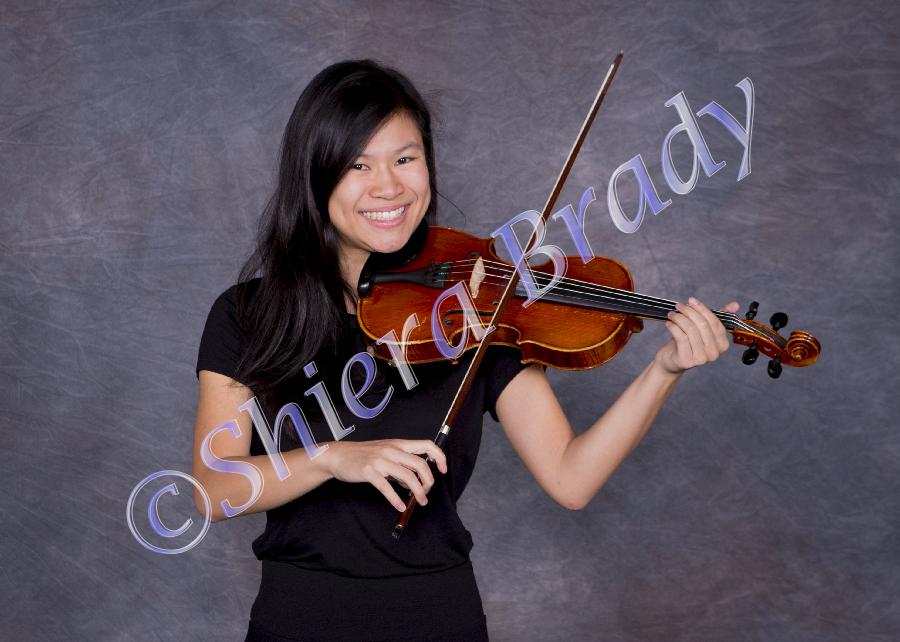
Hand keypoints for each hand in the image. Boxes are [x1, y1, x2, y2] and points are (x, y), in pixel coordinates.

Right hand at [321, 439, 446, 510]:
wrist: (338, 455)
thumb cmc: (362, 455)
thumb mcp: (385, 453)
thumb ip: (400, 463)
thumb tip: (414, 480)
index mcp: (398, 444)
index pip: (426, 445)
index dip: (439, 457)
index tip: (443, 470)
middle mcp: (392, 450)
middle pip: (420, 464)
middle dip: (428, 481)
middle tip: (427, 492)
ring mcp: (380, 460)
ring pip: (408, 476)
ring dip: (417, 492)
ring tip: (419, 501)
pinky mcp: (369, 472)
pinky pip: (387, 488)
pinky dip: (396, 499)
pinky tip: (400, 506)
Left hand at [654, 297, 740, 374]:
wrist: (672, 361)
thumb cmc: (688, 343)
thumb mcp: (703, 329)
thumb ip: (718, 317)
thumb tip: (735, 304)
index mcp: (723, 344)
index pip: (715, 322)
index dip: (702, 309)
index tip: (691, 300)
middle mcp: (714, 353)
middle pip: (703, 325)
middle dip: (689, 312)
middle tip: (678, 306)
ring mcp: (702, 359)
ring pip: (691, 330)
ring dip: (679, 318)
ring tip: (672, 314)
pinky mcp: (687, 361)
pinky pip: (681, 338)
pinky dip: (673, 327)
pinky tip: (669, 323)